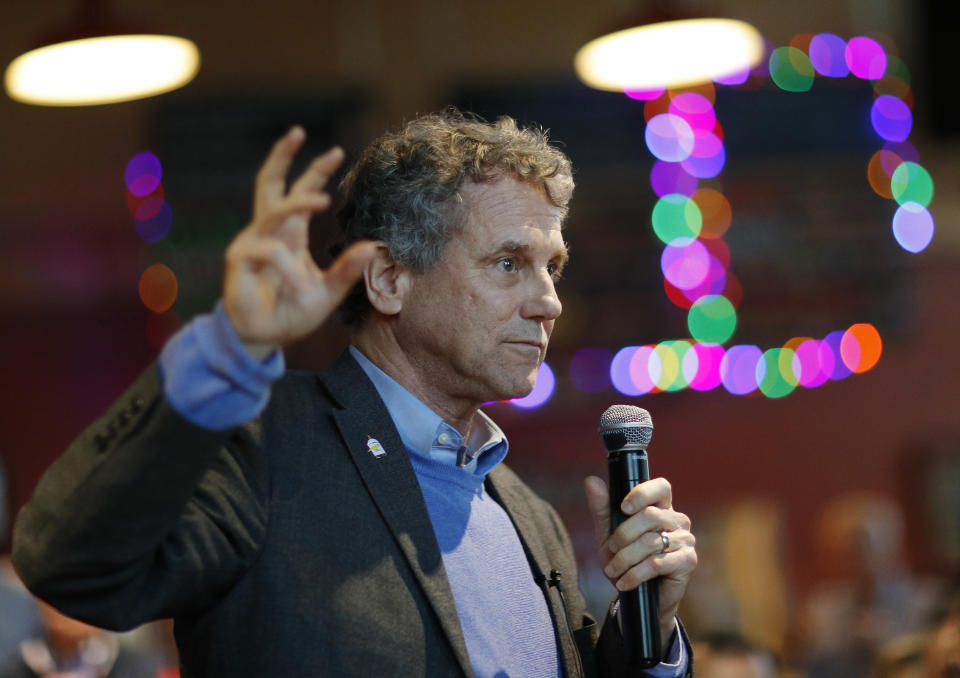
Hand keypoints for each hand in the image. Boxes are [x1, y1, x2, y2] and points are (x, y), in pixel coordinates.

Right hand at [223, 126, 377, 354]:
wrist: (263, 340)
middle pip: (269, 183)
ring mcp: (251, 243)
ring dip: (299, 203)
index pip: (299, 192)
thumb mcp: (328, 293)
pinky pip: (265, 250)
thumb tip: (374, 247)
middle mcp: (269, 232)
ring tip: (322, 201)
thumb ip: (348, 271)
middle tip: (298, 131)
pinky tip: (294, 281)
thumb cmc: (292, 314)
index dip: (314, 172)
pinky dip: (284, 263)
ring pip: (272, 210)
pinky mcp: (239, 261)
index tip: (336, 151)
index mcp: (290, 234)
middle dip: (281, 156)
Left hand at [584, 475, 696, 650]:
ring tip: (614, 569)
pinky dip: (635, 574)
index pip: (661, 487)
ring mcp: (685, 540)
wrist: (636, 596)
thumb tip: (591, 481)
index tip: (623, 508)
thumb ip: (602, 508)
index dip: (642, 493)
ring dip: (625, 558)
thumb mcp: (608, 533)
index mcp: (661, 507)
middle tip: (611, 549)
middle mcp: (677, 520)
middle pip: (650, 515)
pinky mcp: (687, 561)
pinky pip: (657, 563)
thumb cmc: (624, 559)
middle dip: (623, 534)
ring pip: (651, 542)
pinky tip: (624, 582)